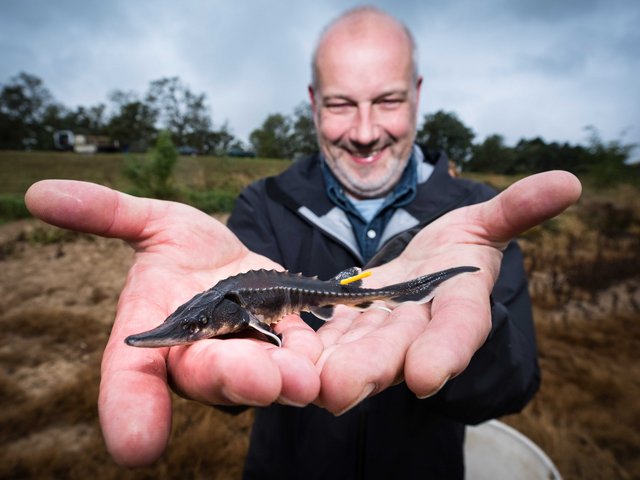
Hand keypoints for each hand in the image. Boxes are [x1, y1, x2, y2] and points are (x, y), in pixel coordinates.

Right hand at [25, 181, 322, 466]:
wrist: (236, 261)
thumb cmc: (185, 250)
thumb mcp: (152, 224)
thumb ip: (107, 213)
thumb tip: (41, 192)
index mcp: (156, 334)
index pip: (133, 376)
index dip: (130, 410)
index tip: (137, 445)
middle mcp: (199, 356)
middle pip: (209, 376)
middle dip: (231, 378)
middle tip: (257, 380)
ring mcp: (247, 354)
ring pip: (260, 375)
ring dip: (280, 380)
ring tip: (302, 378)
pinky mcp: (289, 344)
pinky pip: (300, 357)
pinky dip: (312, 364)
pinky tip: (325, 369)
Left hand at [312, 171, 580, 413]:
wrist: (427, 264)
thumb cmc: (460, 246)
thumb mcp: (486, 223)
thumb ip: (517, 209)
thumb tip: (566, 182)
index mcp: (459, 305)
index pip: (459, 330)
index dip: (446, 351)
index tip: (426, 376)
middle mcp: (420, 326)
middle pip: (398, 348)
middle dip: (371, 368)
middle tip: (341, 388)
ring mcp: (382, 327)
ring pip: (358, 347)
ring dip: (333, 364)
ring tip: (305, 379)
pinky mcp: (350, 320)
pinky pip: (331, 333)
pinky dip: (312, 343)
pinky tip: (288, 352)